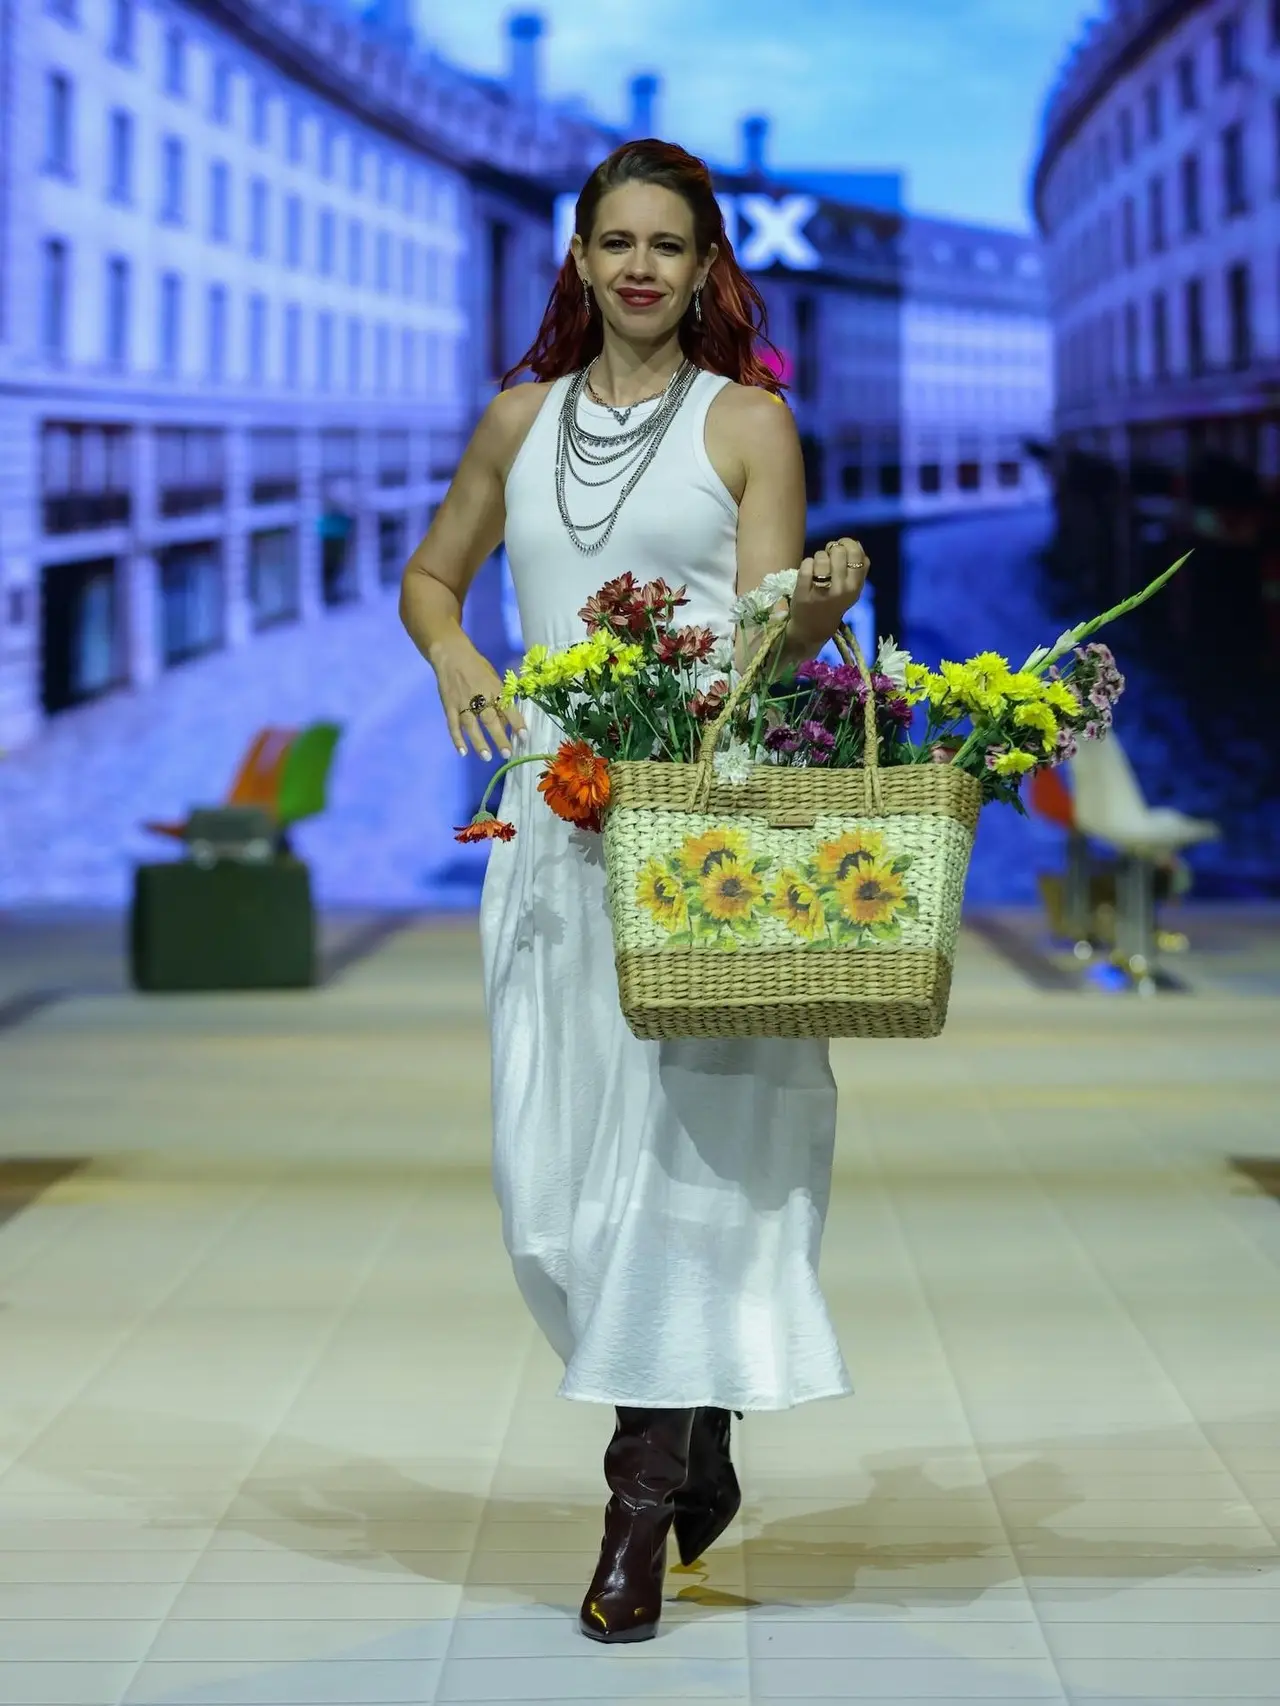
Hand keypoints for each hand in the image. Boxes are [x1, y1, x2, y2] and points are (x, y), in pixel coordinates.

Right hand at [429, 634, 525, 760]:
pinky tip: (462, 752)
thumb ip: (500, 698)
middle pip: (489, 719)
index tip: (524, 737)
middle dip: (499, 737)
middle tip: (507, 753)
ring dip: (479, 742)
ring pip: (470, 725)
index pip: (507, 707)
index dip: (516, 722)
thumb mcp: (494, 678)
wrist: (451, 655)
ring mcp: (462, 702)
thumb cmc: (477, 667)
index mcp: (493, 688)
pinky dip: (456, 738)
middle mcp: (479, 696)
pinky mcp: (449, 706)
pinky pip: (452, 724)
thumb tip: (507, 722)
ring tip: (487, 757)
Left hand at [793, 538, 870, 631]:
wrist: (813, 629)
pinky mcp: (804, 592)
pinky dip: (806, 564)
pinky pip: (806, 564)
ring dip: (818, 557)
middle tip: (827, 557)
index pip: (857, 555)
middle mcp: (841, 590)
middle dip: (831, 549)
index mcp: (855, 587)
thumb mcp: (852, 590)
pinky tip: (808, 573)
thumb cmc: (833, 604)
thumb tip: (856, 543)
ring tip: (817, 568)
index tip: (842, 547)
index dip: (848, 544)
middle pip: (838, 551)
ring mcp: (822, 592)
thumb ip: (858, 569)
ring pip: (821, 556)